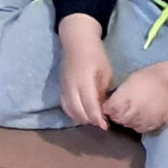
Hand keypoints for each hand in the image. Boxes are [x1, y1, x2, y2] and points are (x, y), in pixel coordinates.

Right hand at [57, 14, 114, 128]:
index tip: (106, 126)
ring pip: (70, 110)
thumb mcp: (106, 73)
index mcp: (84, 80)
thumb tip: (104, 108)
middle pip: (78, 111)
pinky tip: (82, 115)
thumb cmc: (96, 55)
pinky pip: (65, 106)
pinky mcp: (61, 87)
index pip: (90, 105)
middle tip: (102, 124)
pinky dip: (73, 114)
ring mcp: (64, 87)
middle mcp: (71, 86)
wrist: (77, 42)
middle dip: (90, 120)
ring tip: (93, 120)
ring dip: (81, 118)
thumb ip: (103, 91)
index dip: (98, 118)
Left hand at [103, 55, 167, 134]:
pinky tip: (139, 116)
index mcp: (128, 96)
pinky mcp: (157, 124)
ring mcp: (148, 119)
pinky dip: (137, 124)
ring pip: (129, 125)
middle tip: (116, 109)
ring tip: (129, 111)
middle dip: (115, 114)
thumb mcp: (131, 80)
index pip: (110, 109)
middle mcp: (137, 110)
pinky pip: (142, 129)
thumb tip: (110, 103)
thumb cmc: (153, 77)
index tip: (107, 105)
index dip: (106, 107)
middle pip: (118, 119)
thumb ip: (120, 94)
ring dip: (126, 120)